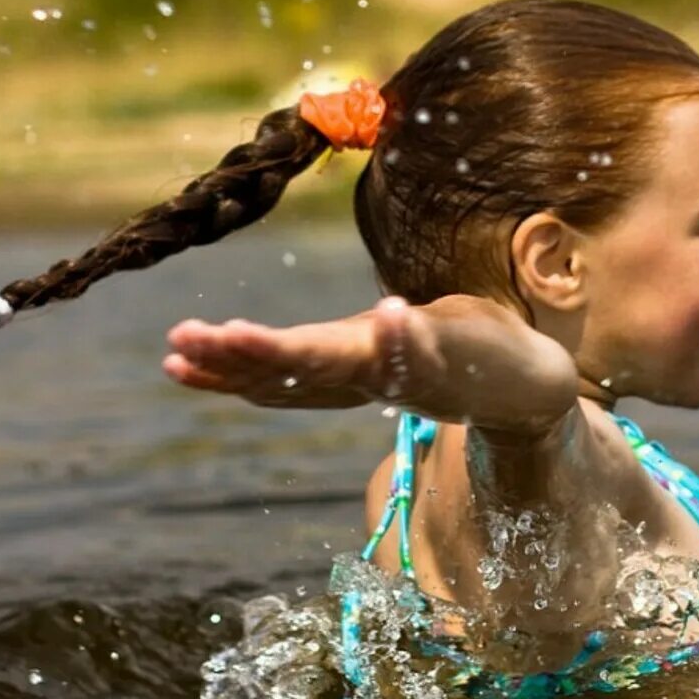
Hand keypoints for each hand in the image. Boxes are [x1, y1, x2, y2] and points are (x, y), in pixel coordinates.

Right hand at [162, 294, 576, 433]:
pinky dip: (403, 339)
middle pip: (290, 369)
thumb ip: (353, 348)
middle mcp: (364, 371)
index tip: (173, 357)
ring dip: (287, 353)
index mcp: (344, 365)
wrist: (525, 383)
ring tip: (233, 334)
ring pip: (339, 362)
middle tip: (177, 346)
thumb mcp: (394, 345)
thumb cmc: (453, 355)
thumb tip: (304, 336)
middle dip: (234, 358)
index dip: (224, 369)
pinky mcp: (450, 352)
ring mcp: (406, 364)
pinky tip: (389, 314)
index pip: (275, 370)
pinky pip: (423, 346)